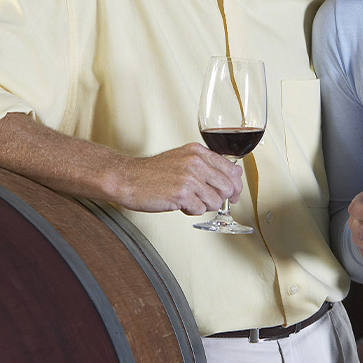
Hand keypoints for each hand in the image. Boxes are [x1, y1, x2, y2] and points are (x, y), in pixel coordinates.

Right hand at [112, 142, 243, 214]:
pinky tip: (178, 203)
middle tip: (206, 200)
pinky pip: (200, 210)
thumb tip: (235, 175)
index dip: (235, 186)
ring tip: (187, 200)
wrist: (127, 178)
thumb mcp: (182, 159)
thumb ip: (206, 165)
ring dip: (203, 205)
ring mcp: (189, 178)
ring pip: (216, 201)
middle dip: (220, 198)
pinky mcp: (181, 194)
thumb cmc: (153, 173)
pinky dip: (191, 211)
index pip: (232, 169)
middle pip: (228, 187)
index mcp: (198, 152)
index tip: (233, 194)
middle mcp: (196, 162)